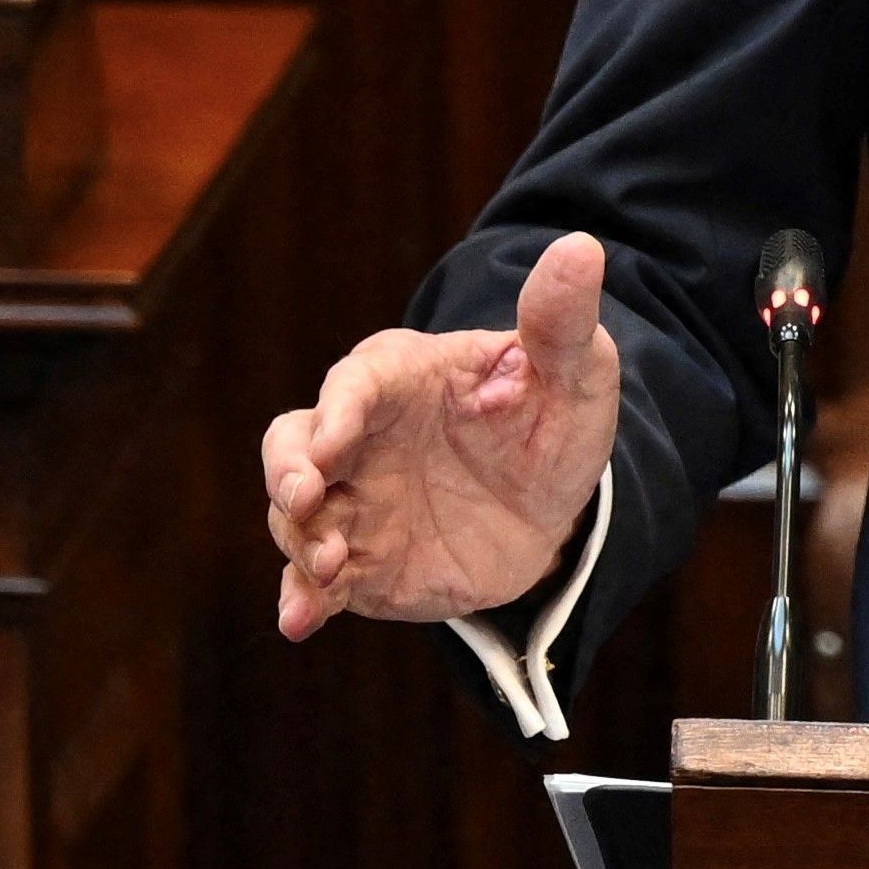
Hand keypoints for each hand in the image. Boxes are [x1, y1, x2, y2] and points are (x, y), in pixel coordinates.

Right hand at [263, 230, 625, 638]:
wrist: (550, 511)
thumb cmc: (552, 420)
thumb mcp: (573, 373)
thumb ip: (562, 320)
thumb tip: (581, 248)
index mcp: (400, 377)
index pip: (354, 384)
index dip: (338, 412)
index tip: (332, 445)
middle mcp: (359, 438)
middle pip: (292, 444)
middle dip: (288, 470)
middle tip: (305, 498)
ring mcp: (352, 501)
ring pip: (296, 515)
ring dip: (301, 540)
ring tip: (329, 565)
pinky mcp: (356, 560)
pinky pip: (315, 579)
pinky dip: (301, 598)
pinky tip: (298, 620)